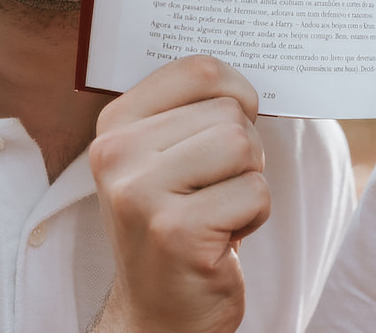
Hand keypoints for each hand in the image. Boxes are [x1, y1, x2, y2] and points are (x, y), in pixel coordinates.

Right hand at [89, 55, 269, 332]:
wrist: (158, 310)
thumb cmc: (179, 221)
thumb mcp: (171, 156)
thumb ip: (196, 109)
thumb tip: (259, 66)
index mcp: (116, 124)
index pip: (200, 69)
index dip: (237, 94)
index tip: (231, 125)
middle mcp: (117, 154)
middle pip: (231, 112)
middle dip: (245, 152)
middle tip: (213, 190)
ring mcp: (141, 193)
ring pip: (244, 147)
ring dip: (249, 184)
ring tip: (217, 211)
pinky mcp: (175, 231)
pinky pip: (255, 194)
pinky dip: (253, 217)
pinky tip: (220, 238)